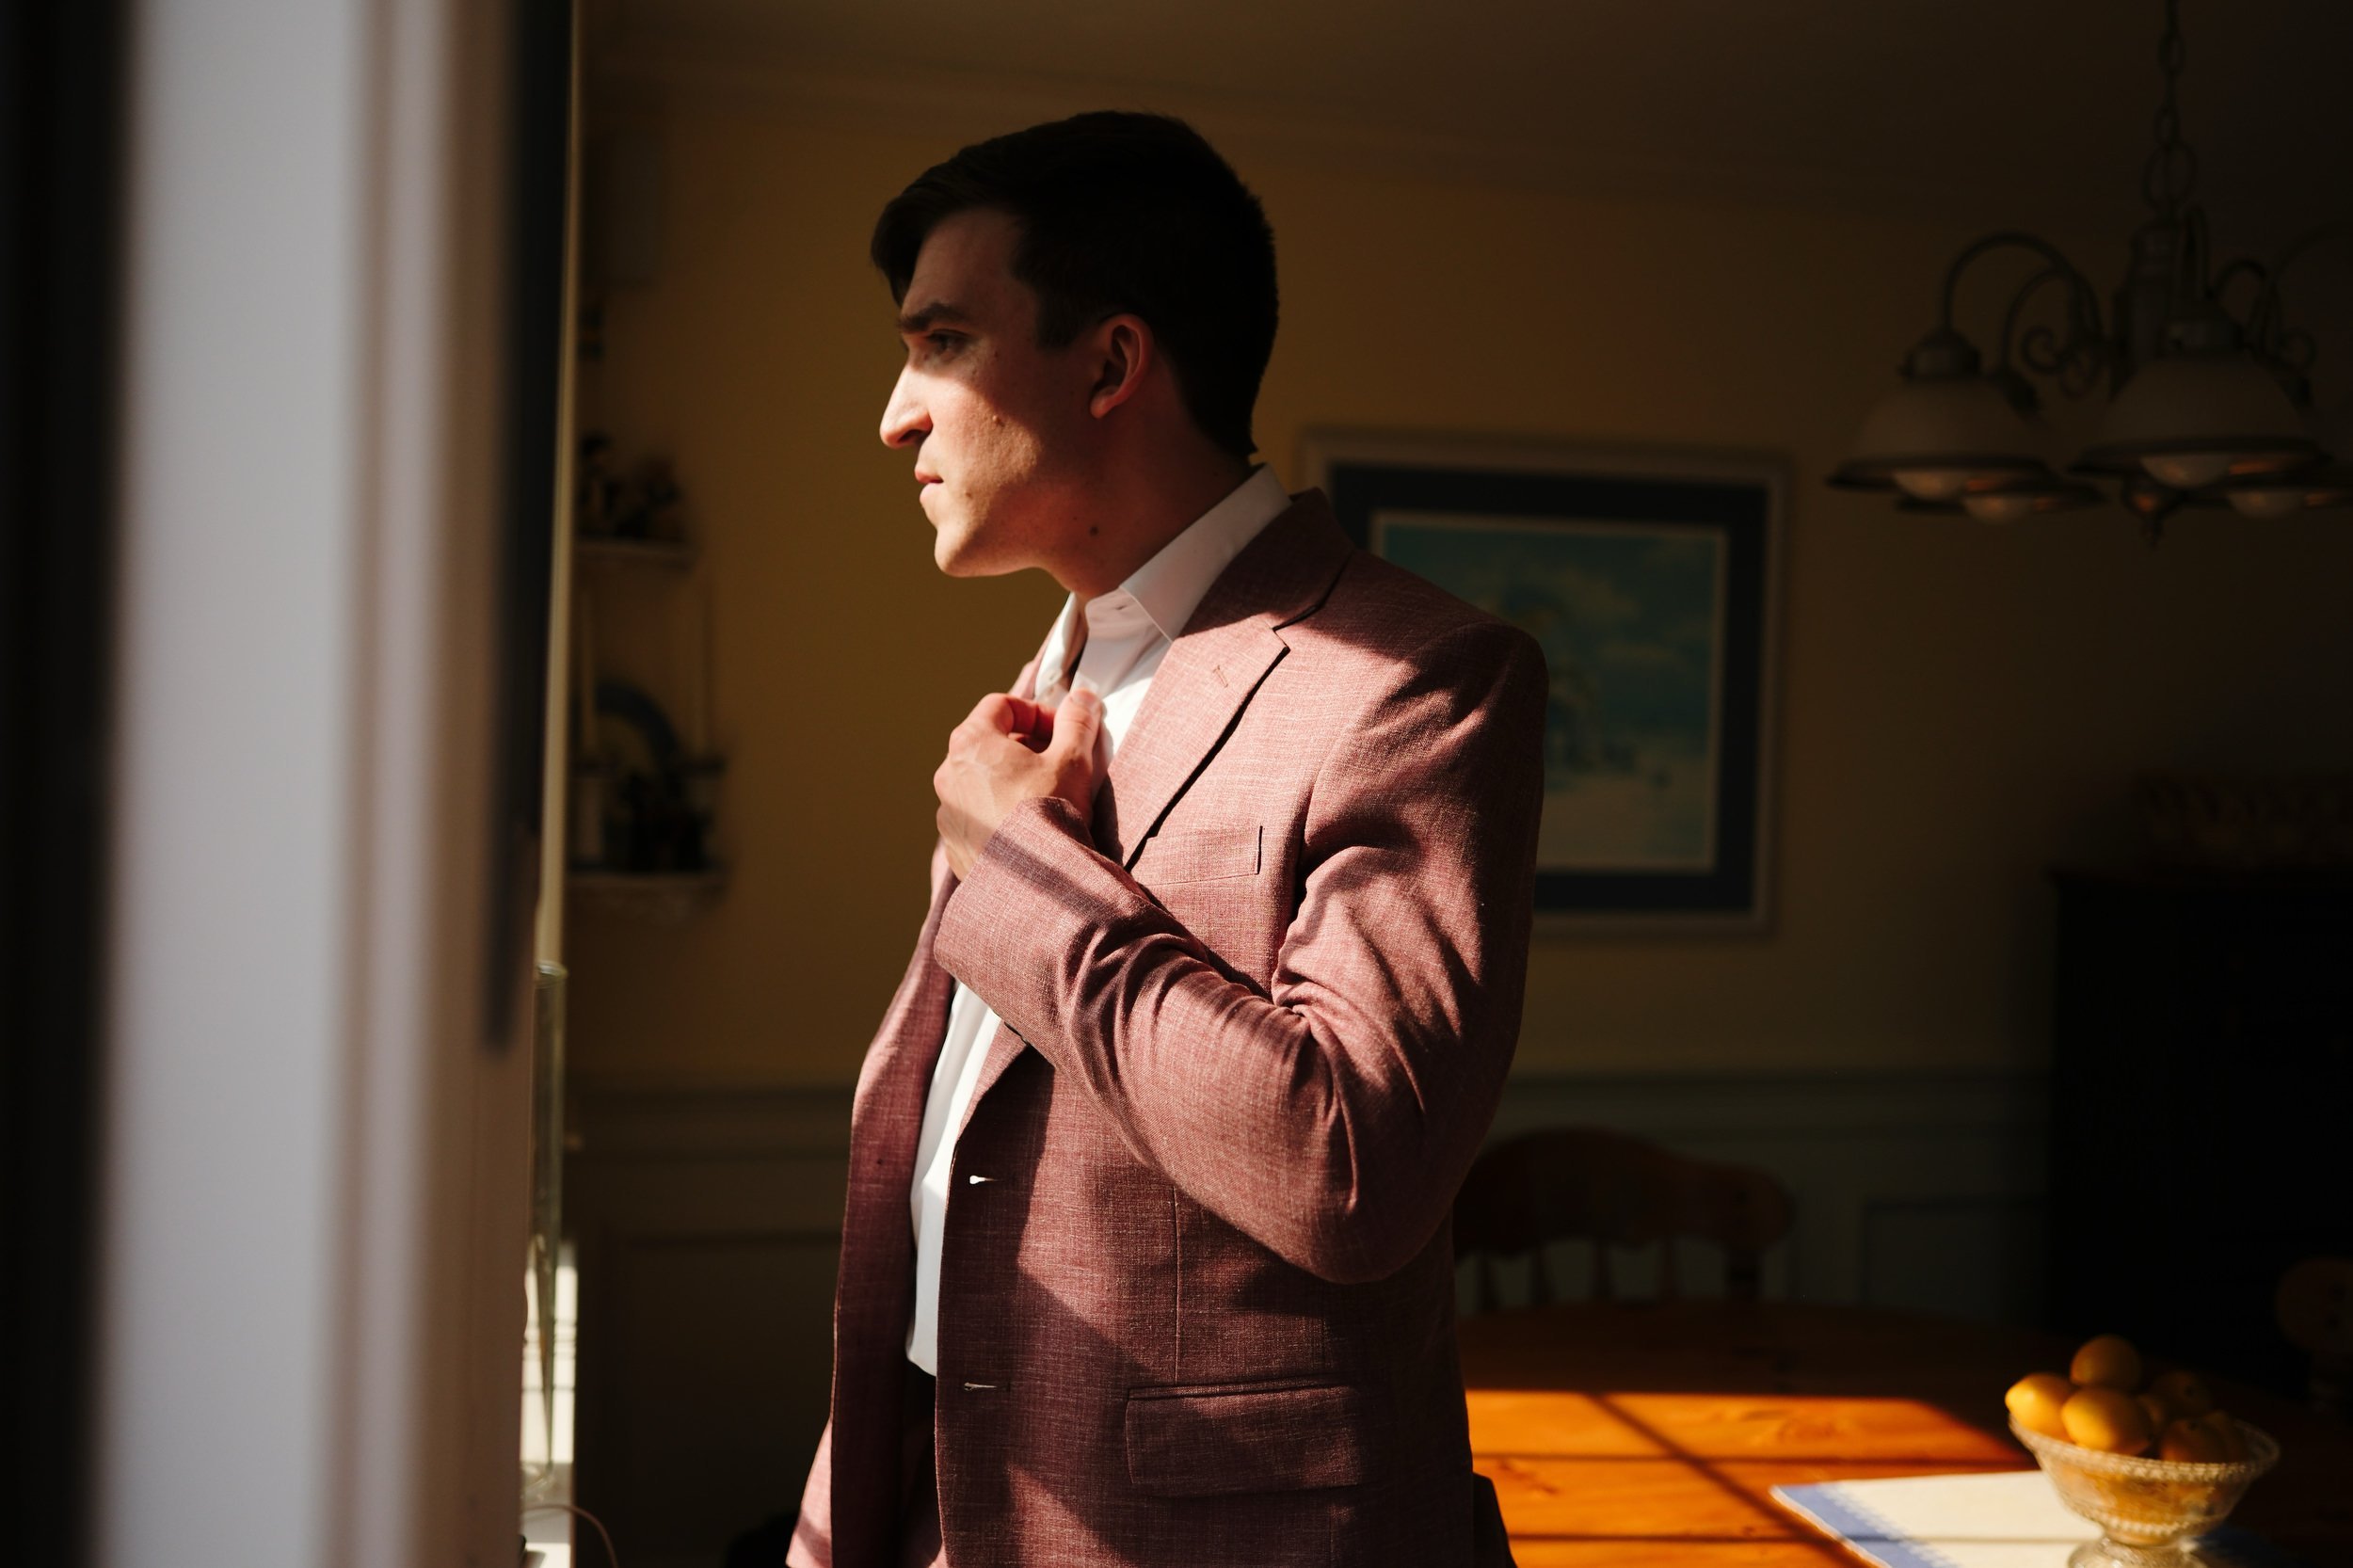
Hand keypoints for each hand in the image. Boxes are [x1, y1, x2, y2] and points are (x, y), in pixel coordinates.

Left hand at [935, 688, 1102, 879]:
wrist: (1037, 883)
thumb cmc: (1050, 812)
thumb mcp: (1073, 759)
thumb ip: (1076, 722)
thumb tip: (1081, 699)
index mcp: (972, 743)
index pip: (1001, 706)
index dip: (1036, 711)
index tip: (1061, 730)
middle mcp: (950, 774)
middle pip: (988, 743)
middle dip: (1025, 746)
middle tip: (1058, 762)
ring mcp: (949, 812)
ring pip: (981, 782)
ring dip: (1010, 780)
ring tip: (1045, 798)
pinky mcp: (955, 845)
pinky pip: (977, 817)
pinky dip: (999, 813)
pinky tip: (1029, 829)